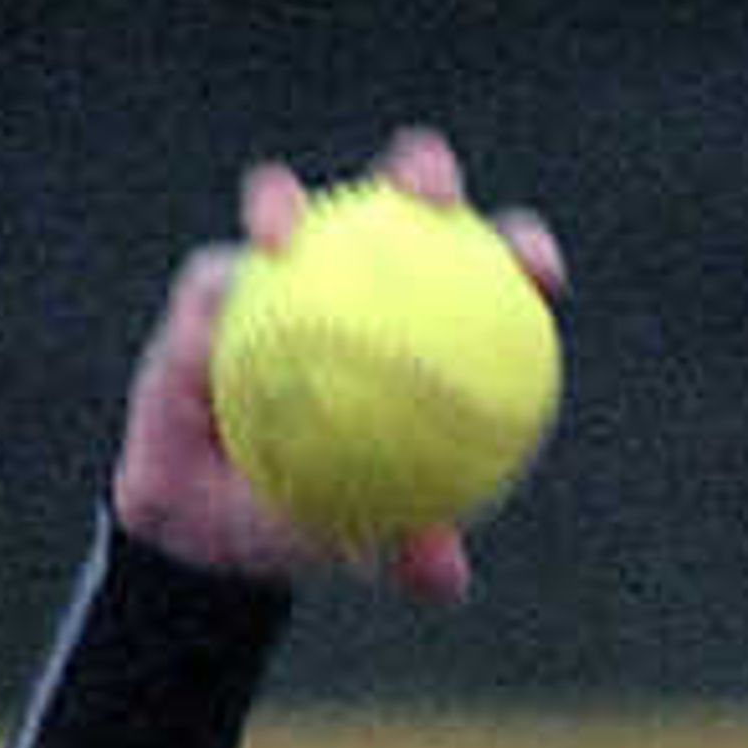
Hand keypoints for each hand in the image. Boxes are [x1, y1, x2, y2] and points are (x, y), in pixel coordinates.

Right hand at [111, 124, 565, 604]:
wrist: (212, 530)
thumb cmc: (308, 517)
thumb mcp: (364, 543)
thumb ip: (407, 550)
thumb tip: (444, 576)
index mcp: (415, 316)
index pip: (481, 270)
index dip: (518, 252)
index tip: (539, 273)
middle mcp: (351, 269)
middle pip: (395, 194)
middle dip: (422, 171)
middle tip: (433, 202)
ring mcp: (277, 269)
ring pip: (283, 205)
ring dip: (281, 204)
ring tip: (279, 237)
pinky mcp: (209, 284)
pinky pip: (210, 286)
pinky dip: (214, 303)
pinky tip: (209, 326)